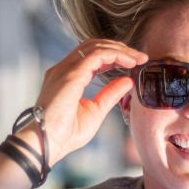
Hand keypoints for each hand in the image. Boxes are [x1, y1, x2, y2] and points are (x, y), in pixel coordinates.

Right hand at [33, 40, 146, 165]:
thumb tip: (127, 81)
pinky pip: (97, 55)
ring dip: (120, 49)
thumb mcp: (96, 110)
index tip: (134, 62)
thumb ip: (110, 94)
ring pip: (96, 47)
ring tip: (138, 57)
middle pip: (94, 46)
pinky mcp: (71, 74)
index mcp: (68, 77)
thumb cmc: (66, 133)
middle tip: (140, 56)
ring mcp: (66, 69)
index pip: (93, 56)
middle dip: (119, 48)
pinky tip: (129, 61)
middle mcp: (64, 69)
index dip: (114, 55)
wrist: (48, 142)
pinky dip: (115, 55)